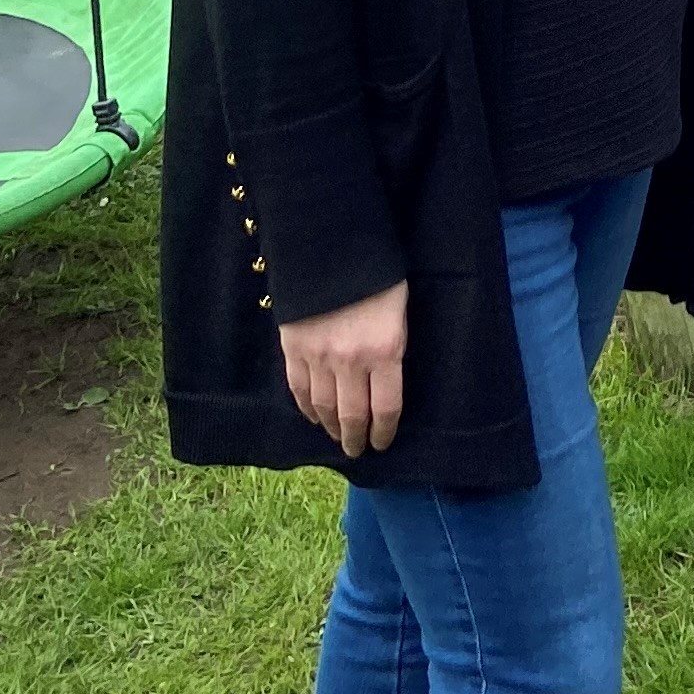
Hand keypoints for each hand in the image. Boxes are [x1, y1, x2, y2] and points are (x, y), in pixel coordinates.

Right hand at [277, 280, 408, 456]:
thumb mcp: (400, 311)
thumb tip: (384, 383)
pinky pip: (298, 389)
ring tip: (337, 437)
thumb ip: (392, 349)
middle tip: (357, 450)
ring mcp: (319, 356)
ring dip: (331, 428)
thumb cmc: (377, 274)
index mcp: (385, 350)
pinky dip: (306, 408)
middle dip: (356, 438)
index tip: (383, 443)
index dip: (385, 431)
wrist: (331, 243)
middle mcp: (351, 361)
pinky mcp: (293, 347)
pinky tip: (313, 416)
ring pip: (324, 407)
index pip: (386, 408)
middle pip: (353, 415)